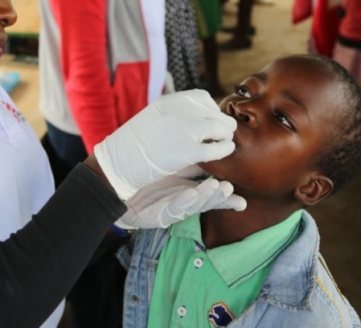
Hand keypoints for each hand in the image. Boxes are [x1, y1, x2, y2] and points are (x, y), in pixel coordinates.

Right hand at [94, 89, 236, 199]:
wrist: (117, 163)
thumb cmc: (132, 145)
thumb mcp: (151, 118)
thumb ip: (173, 115)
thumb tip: (197, 118)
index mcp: (167, 101)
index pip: (202, 97)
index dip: (211, 109)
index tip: (211, 119)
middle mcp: (177, 111)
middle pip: (213, 112)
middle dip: (222, 122)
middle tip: (225, 131)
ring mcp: (183, 130)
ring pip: (219, 127)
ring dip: (226, 134)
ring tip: (226, 141)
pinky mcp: (186, 152)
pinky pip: (215, 148)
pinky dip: (224, 149)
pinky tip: (226, 151)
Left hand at [117, 165, 245, 228]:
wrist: (118, 188)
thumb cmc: (146, 175)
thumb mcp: (173, 165)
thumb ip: (193, 161)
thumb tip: (213, 145)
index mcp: (188, 189)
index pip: (211, 193)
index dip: (226, 198)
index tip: (242, 200)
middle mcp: (183, 201)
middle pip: (206, 202)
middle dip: (219, 197)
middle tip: (230, 188)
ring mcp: (172, 208)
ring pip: (194, 205)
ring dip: (207, 198)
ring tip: (218, 188)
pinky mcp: (158, 215)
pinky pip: (173, 208)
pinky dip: (184, 202)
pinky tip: (192, 194)